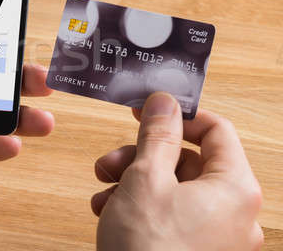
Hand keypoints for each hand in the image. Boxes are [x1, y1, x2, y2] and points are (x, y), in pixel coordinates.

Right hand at [92, 92, 262, 250]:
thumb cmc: (148, 250)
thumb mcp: (145, 178)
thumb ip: (156, 135)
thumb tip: (164, 102)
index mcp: (234, 189)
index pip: (217, 131)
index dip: (178, 117)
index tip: (147, 112)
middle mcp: (234, 214)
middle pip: (188, 162)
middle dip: (142, 156)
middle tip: (112, 160)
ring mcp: (217, 237)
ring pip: (174, 189)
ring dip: (133, 181)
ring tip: (104, 189)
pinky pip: (172, 215)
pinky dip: (141, 206)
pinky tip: (110, 210)